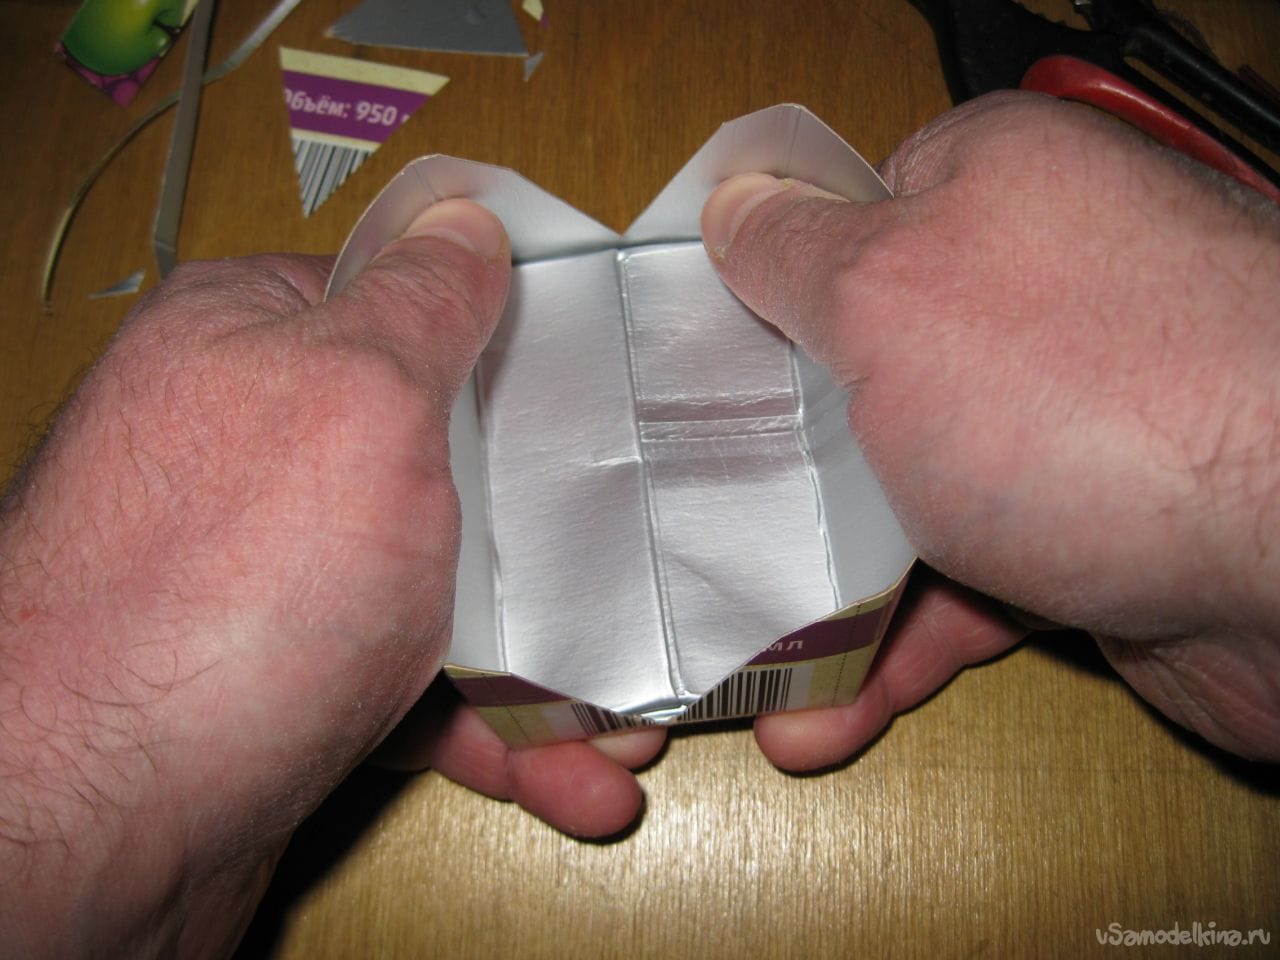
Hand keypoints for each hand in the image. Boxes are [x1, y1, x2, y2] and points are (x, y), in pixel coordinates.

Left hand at [0, 200, 662, 958]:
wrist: (91, 825)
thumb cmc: (225, 586)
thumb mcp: (358, 397)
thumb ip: (423, 302)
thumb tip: (463, 221)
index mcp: (251, 341)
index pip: (401, 305)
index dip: (506, 344)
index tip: (591, 386)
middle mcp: (250, 452)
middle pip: (442, 464)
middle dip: (551, 542)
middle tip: (633, 580)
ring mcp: (267, 574)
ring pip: (440, 592)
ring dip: (546, 667)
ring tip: (626, 731)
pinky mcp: (283, 681)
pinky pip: (411, 685)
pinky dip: (491, 731)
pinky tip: (566, 777)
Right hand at [701, 91, 1279, 767]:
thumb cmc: (1093, 394)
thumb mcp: (888, 293)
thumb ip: (793, 253)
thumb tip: (738, 207)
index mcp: (986, 194)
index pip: (841, 221)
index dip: (757, 293)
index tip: (689, 362)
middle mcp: (1031, 301)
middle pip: (857, 376)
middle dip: (775, 463)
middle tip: (692, 516)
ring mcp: (1061, 423)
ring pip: (902, 497)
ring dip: (820, 585)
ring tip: (738, 652)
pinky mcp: (1083, 536)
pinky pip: (960, 585)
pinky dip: (893, 646)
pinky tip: (823, 714)